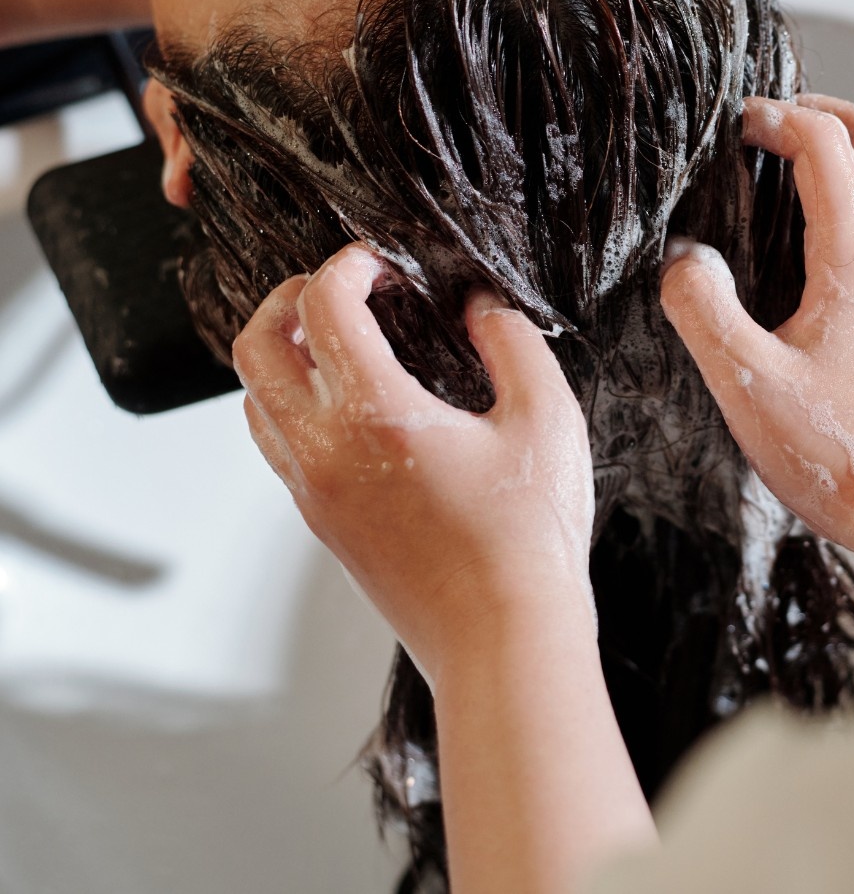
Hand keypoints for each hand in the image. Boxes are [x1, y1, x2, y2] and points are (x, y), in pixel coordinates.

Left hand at [233, 244, 595, 682]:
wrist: (503, 643)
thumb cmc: (528, 542)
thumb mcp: (546, 417)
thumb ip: (510, 341)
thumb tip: (479, 306)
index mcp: (375, 415)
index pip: (322, 304)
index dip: (351, 263)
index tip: (386, 262)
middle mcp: (325, 451)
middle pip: (255, 345)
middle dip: (291, 296)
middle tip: (346, 288)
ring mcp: (313, 492)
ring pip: (255, 398)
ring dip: (286, 353)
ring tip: (346, 341)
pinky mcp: (321, 522)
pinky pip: (277, 444)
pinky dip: (295, 402)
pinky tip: (356, 402)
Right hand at [661, 94, 853, 556]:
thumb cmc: (830, 447)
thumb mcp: (745, 381)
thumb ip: (702, 309)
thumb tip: (680, 259)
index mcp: (852, 257)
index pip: (825, 144)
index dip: (774, 119)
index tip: (731, 128)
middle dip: (814, 110)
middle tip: (759, 123)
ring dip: (827, 143)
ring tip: (766, 158)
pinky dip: (834, 183)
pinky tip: (783, 220)